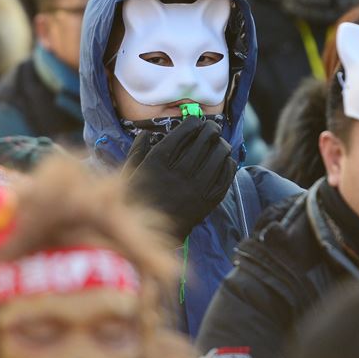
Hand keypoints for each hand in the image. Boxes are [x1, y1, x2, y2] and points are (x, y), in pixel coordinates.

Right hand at [125, 116, 236, 236]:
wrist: (147, 236)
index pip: (183, 133)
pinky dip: (228, 167)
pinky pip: (224, 179)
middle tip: (212, 127)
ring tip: (221, 142)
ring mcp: (195, 188)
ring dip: (222, 145)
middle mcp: (179, 172)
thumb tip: (146, 132)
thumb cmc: (135, 201)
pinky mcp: (206, 203)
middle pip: (203, 142)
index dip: (193, 123)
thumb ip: (138, 150)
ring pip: (217, 158)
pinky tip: (227, 161)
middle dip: (210, 130)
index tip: (196, 120)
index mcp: (158, 162)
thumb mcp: (130, 173)